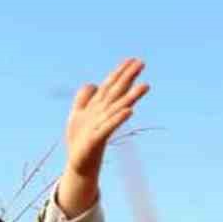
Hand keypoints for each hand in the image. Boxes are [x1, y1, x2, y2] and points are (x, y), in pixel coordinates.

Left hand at [64, 58, 149, 179]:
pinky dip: (118, 118)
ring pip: (118, 108)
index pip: (111, 86)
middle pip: (117, 93)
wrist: (78, 163)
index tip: (132, 59)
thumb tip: (93, 84)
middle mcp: (104, 114)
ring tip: (145, 85)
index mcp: (99, 107)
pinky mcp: (97, 139)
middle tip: (142, 63)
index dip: (120, 72)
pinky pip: (109, 127)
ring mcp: (102, 126)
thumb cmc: (80, 140)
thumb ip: (83, 98)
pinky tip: (129, 111)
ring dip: (131, 97)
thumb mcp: (77, 115)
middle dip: (128, 78)